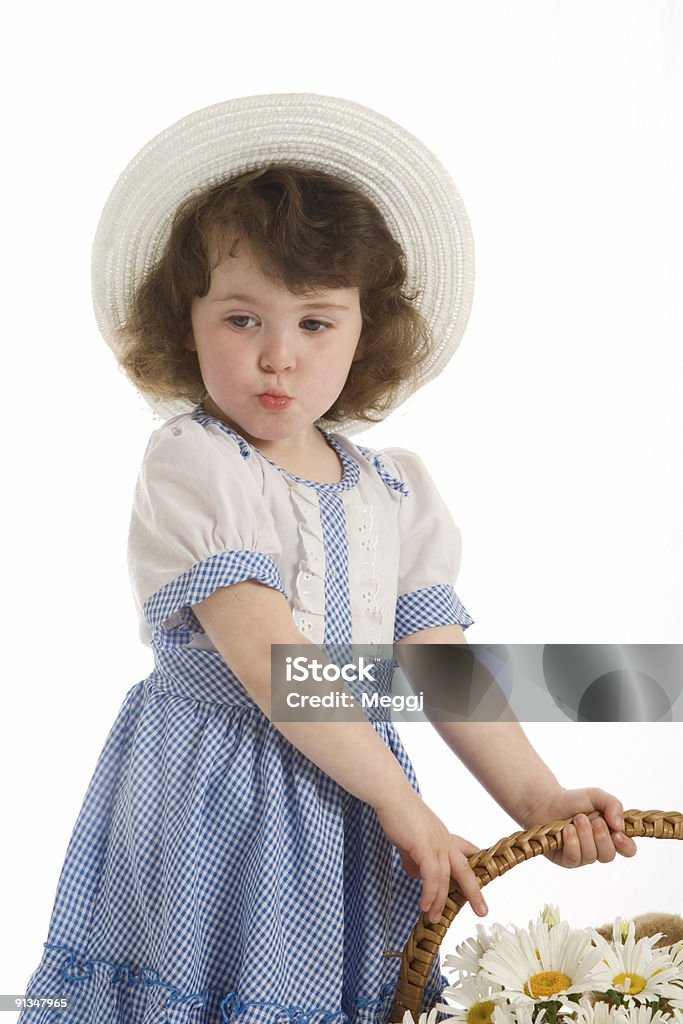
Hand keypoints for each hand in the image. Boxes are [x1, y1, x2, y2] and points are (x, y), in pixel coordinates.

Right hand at [374, 785, 486, 923]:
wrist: (391, 796)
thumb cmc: (398, 813)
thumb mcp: (409, 840)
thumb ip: (413, 858)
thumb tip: (415, 875)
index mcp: (444, 837)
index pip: (467, 851)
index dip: (477, 865)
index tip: (484, 880)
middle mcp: (445, 841)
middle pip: (466, 870)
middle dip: (475, 892)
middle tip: (483, 911)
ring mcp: (437, 844)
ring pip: (446, 879)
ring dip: (440, 901)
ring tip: (434, 918)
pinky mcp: (425, 847)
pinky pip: (431, 877)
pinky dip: (429, 893)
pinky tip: (424, 905)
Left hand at [520, 786, 637, 866]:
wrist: (546, 802)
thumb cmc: (573, 801)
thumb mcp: (596, 796)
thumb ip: (613, 804)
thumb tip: (619, 825)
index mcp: (610, 835)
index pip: (628, 849)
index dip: (626, 845)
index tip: (617, 833)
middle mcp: (598, 848)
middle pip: (609, 855)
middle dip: (601, 837)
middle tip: (594, 820)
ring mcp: (583, 856)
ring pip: (591, 856)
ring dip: (585, 835)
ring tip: (576, 819)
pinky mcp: (567, 860)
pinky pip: (574, 858)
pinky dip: (572, 842)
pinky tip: (566, 830)